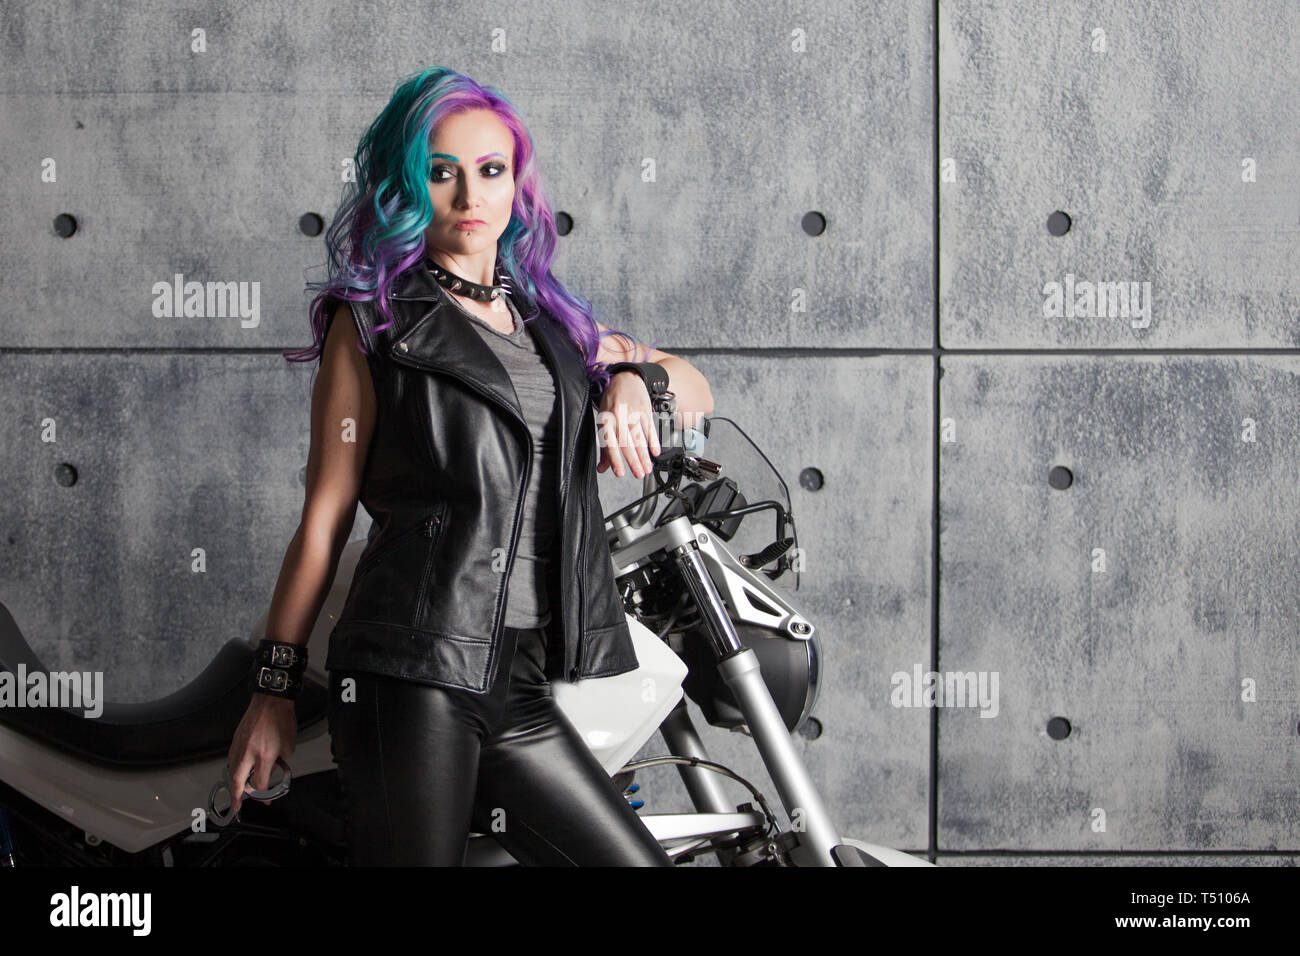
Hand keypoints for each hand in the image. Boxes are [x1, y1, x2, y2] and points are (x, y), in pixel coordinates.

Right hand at [225, 694, 296, 815]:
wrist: (270, 700)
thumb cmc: (281, 719)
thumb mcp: (289, 744)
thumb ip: (281, 760)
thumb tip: (275, 766)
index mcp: (264, 756)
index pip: (260, 783)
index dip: (263, 796)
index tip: (266, 801)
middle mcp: (249, 753)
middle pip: (238, 781)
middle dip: (237, 797)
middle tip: (236, 807)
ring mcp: (240, 746)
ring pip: (232, 770)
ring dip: (233, 783)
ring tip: (236, 793)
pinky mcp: (236, 740)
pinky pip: (231, 759)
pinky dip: (233, 769)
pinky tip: (236, 772)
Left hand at [595, 371, 661, 478]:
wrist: (625, 377)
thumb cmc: (612, 401)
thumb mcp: (604, 420)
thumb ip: (605, 446)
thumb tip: (602, 467)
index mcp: (606, 420)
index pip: (610, 443)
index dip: (615, 459)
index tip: (620, 473)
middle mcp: (619, 416)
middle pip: (627, 442)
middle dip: (633, 461)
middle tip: (638, 474)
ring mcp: (633, 412)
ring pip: (639, 437)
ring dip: (644, 455)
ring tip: (647, 469)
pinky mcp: (645, 410)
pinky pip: (650, 427)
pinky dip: (654, 441)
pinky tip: (656, 452)